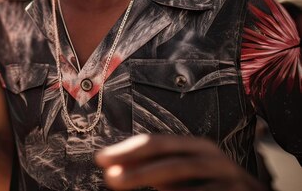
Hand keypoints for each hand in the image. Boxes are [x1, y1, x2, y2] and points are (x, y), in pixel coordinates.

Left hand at [94, 134, 266, 190]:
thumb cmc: (211, 186)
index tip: (100, 159)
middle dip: (138, 170)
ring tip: (123, 185)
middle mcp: (214, 158)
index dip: (127, 150)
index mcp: (197, 146)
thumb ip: (154, 168)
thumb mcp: (184, 173)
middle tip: (109, 178)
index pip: (157, 144)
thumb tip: (114, 166)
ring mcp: (230, 179)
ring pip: (186, 180)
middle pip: (171, 162)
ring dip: (152, 181)